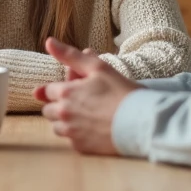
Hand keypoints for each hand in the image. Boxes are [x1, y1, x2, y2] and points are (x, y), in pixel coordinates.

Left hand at [33, 38, 139, 155]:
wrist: (142, 123)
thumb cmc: (121, 92)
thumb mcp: (98, 67)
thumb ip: (71, 56)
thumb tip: (49, 42)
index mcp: (65, 93)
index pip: (49, 90)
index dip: (63, 87)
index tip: (79, 88)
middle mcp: (63, 114)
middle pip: (49, 110)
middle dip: (60, 105)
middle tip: (84, 102)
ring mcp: (71, 133)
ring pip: (57, 127)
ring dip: (66, 121)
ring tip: (88, 116)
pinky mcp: (80, 148)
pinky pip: (71, 141)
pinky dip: (78, 135)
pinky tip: (94, 129)